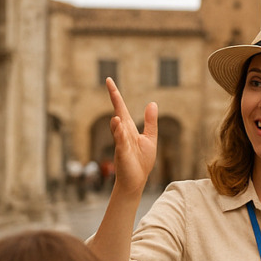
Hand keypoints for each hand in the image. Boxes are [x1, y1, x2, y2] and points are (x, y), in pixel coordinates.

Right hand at [106, 77, 157, 200]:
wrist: (136, 180)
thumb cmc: (141, 161)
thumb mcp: (150, 138)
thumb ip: (150, 121)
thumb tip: (152, 103)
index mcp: (129, 128)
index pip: (121, 108)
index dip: (116, 95)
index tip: (109, 81)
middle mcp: (123, 133)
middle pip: (118, 111)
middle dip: (114, 97)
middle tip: (109, 81)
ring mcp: (121, 143)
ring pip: (118, 127)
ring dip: (117, 117)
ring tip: (116, 109)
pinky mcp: (122, 153)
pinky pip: (120, 141)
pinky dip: (119, 133)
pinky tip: (118, 123)